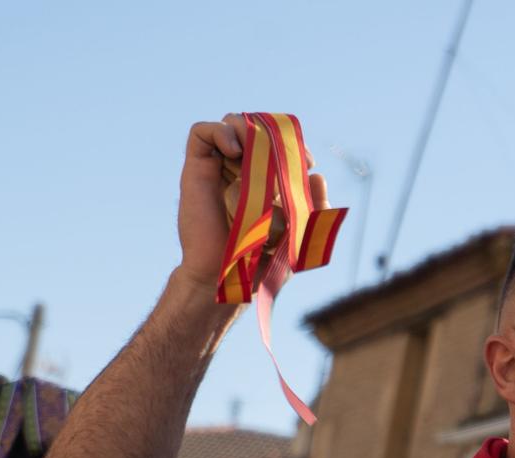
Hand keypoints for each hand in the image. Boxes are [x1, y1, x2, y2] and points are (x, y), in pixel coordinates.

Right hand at [170, 114, 329, 297]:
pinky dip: (220, 131)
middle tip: (287, 156)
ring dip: (249, 129)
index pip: (277, 142)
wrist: (227, 277)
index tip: (309, 163)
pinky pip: (202, 132)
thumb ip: (316, 209)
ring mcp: (217, 168)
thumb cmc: (260, 263)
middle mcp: (239, 169)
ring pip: (232, 123)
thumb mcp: (301, 236)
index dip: (293, 143)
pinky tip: (236, 151)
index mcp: (263, 180)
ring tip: (258, 153)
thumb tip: (318, 176)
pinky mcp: (196, 169)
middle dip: (273, 132)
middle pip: (255, 126)